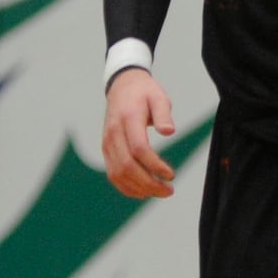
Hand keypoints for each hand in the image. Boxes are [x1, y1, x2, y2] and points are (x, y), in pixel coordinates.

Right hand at [102, 69, 177, 198]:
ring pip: (117, 174)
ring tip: (160, 192)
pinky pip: (113, 173)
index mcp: (128, 119)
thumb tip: (169, 132)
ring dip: (138, 188)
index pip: (138, 149)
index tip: (171, 175)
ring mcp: (107, 143)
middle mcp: (114, 133)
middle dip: (148, 183)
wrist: (122, 85)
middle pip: (127, 166)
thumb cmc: (144, 92)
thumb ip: (163, 114)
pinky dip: (126, 186)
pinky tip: (143, 191)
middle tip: (169, 190)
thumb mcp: (159, 96)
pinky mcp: (106, 149)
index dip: (154, 165)